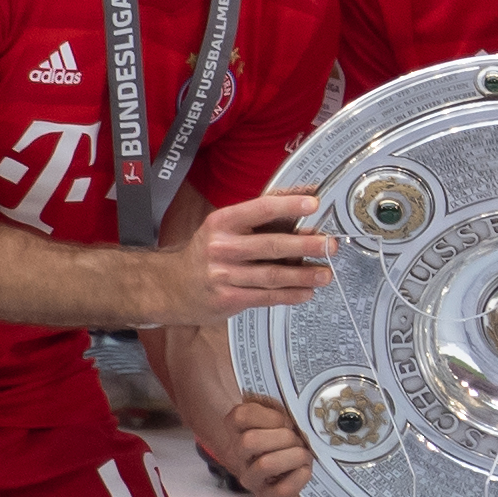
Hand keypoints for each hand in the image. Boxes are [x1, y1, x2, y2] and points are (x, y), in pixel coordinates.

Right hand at [164, 189, 334, 325]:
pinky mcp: (228, 299)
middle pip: (271, 245)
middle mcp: (222, 247)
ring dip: (303, 274)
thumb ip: (261, 216)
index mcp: (222, 222)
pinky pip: (266, 296)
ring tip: (325, 273)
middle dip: (305, 244)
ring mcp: (224, 275)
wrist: (169, 287)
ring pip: (272, 274)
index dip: (288, 205)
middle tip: (328, 244)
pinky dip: (290, 294)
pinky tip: (306, 291)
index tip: (312, 203)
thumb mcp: (224, 227)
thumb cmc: (205, 252)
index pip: (260, 209)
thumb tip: (301, 198)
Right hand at [224, 398, 313, 496]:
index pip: (239, 415)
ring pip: (264, 465)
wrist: (294, 468)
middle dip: (282, 436)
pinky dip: (299, 476)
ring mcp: (251, 477)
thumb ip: (282, 406)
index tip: (285, 419)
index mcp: (240, 429)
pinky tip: (304, 469)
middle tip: (297, 438)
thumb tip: (295, 403)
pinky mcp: (266, 496)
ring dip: (293, 455)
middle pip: (248, 441)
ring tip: (303, 453)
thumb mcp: (282, 416)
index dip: (267, 415)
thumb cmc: (287, 438)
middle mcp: (240, 454)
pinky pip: (282, 489)